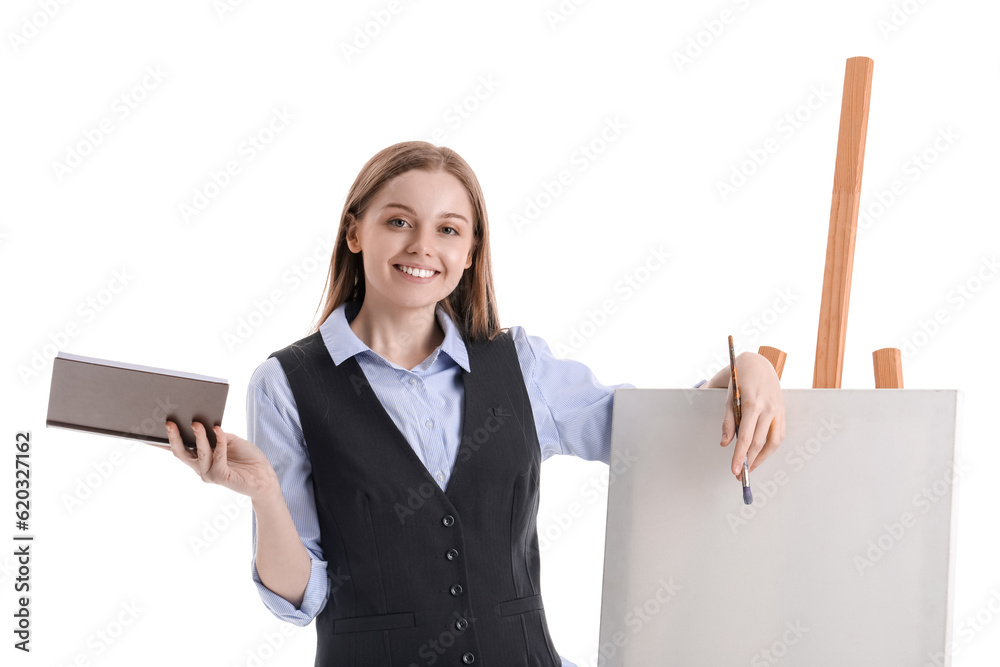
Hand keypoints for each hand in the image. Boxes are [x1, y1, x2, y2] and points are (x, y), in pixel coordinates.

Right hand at [159, 420, 279, 500]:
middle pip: (181, 453)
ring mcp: (209, 474)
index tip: (146, 432)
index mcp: (199, 458)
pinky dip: (218, 442)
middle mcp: (200, 468)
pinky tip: (219, 430)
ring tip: (197, 423)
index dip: (160, 442)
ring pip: (199, 454)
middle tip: (169, 422)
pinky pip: (217, 457)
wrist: (264, 476)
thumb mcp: (228, 439)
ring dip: (198, 437)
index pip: (177, 449)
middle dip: (174, 437)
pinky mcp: (221, 477)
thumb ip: (214, 433)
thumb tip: (200, 420)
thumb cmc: (246, 456)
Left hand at [719, 352, 785, 477]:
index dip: (740, 456)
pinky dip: (771, 447)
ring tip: (750, 467)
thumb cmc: (740, 379)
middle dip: (749, 461)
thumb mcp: (728, 397)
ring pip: (773, 442)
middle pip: (760, 443)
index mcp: (752, 404)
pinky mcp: (783, 412)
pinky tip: (761, 454)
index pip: (746, 437)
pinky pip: (779, 435)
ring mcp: (778, 410)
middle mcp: (768, 408)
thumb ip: (727, 421)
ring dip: (762, 458)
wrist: (758, 363)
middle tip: (740, 474)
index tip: (734, 470)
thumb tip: (725, 443)